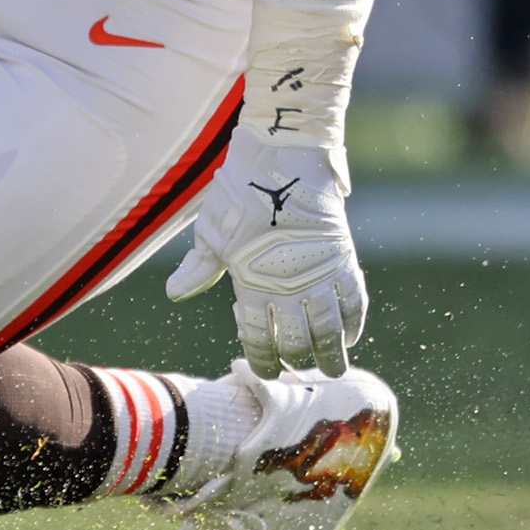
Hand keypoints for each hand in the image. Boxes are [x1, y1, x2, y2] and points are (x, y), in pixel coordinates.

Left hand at [166, 125, 367, 377]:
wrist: (283, 158)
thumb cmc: (239, 192)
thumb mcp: (212, 231)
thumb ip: (199, 267)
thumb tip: (174, 293)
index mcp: (252, 285)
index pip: (258, 337)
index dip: (264, 358)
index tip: (267, 370)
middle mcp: (289, 287)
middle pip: (298, 341)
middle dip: (298, 360)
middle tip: (299, 369)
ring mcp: (320, 275)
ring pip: (330, 330)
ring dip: (332, 353)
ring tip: (333, 368)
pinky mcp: (344, 258)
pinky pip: (356, 301)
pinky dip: (355, 322)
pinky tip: (351, 334)